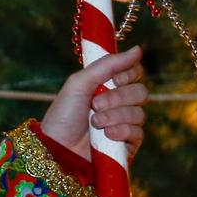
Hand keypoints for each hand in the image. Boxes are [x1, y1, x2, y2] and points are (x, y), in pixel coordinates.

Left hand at [40, 45, 146, 163]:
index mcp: (108, 86)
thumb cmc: (63, 114)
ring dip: (115, 116)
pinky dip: (122, 131)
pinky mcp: (128, 145)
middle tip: (95, 104)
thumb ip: (108, 64)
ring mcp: (124, 125)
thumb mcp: (80, 83)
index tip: (114, 79)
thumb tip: (138, 49)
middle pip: (141, 92)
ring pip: (140, 113)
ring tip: (95, 122)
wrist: (56, 147)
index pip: (135, 73)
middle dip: (118, 98)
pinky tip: (106, 135)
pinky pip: (138, 133)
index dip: (129, 74)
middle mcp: (119, 104)